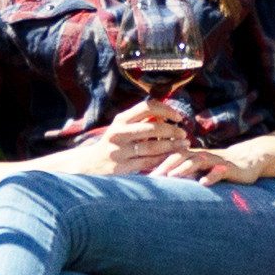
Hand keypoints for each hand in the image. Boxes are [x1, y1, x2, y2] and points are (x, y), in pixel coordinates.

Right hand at [62, 104, 190, 176]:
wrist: (90, 165)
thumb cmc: (113, 144)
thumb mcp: (122, 128)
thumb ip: (141, 120)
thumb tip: (166, 112)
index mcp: (120, 120)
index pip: (147, 107)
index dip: (166, 110)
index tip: (178, 117)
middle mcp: (118, 133)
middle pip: (152, 128)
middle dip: (172, 131)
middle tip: (185, 134)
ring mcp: (119, 151)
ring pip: (152, 147)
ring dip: (172, 146)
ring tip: (184, 145)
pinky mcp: (121, 167)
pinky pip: (147, 162)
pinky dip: (162, 159)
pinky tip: (172, 158)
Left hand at [151, 141, 264, 185]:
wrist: (247, 160)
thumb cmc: (216, 168)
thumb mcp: (198, 171)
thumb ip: (180, 173)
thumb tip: (156, 182)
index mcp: (191, 156)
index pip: (170, 156)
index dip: (156, 163)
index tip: (141, 174)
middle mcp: (201, 156)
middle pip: (180, 156)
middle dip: (165, 165)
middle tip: (152, 176)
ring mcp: (215, 161)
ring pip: (197, 161)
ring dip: (184, 168)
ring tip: (172, 176)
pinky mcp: (229, 168)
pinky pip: (219, 170)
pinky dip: (211, 176)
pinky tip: (204, 183)